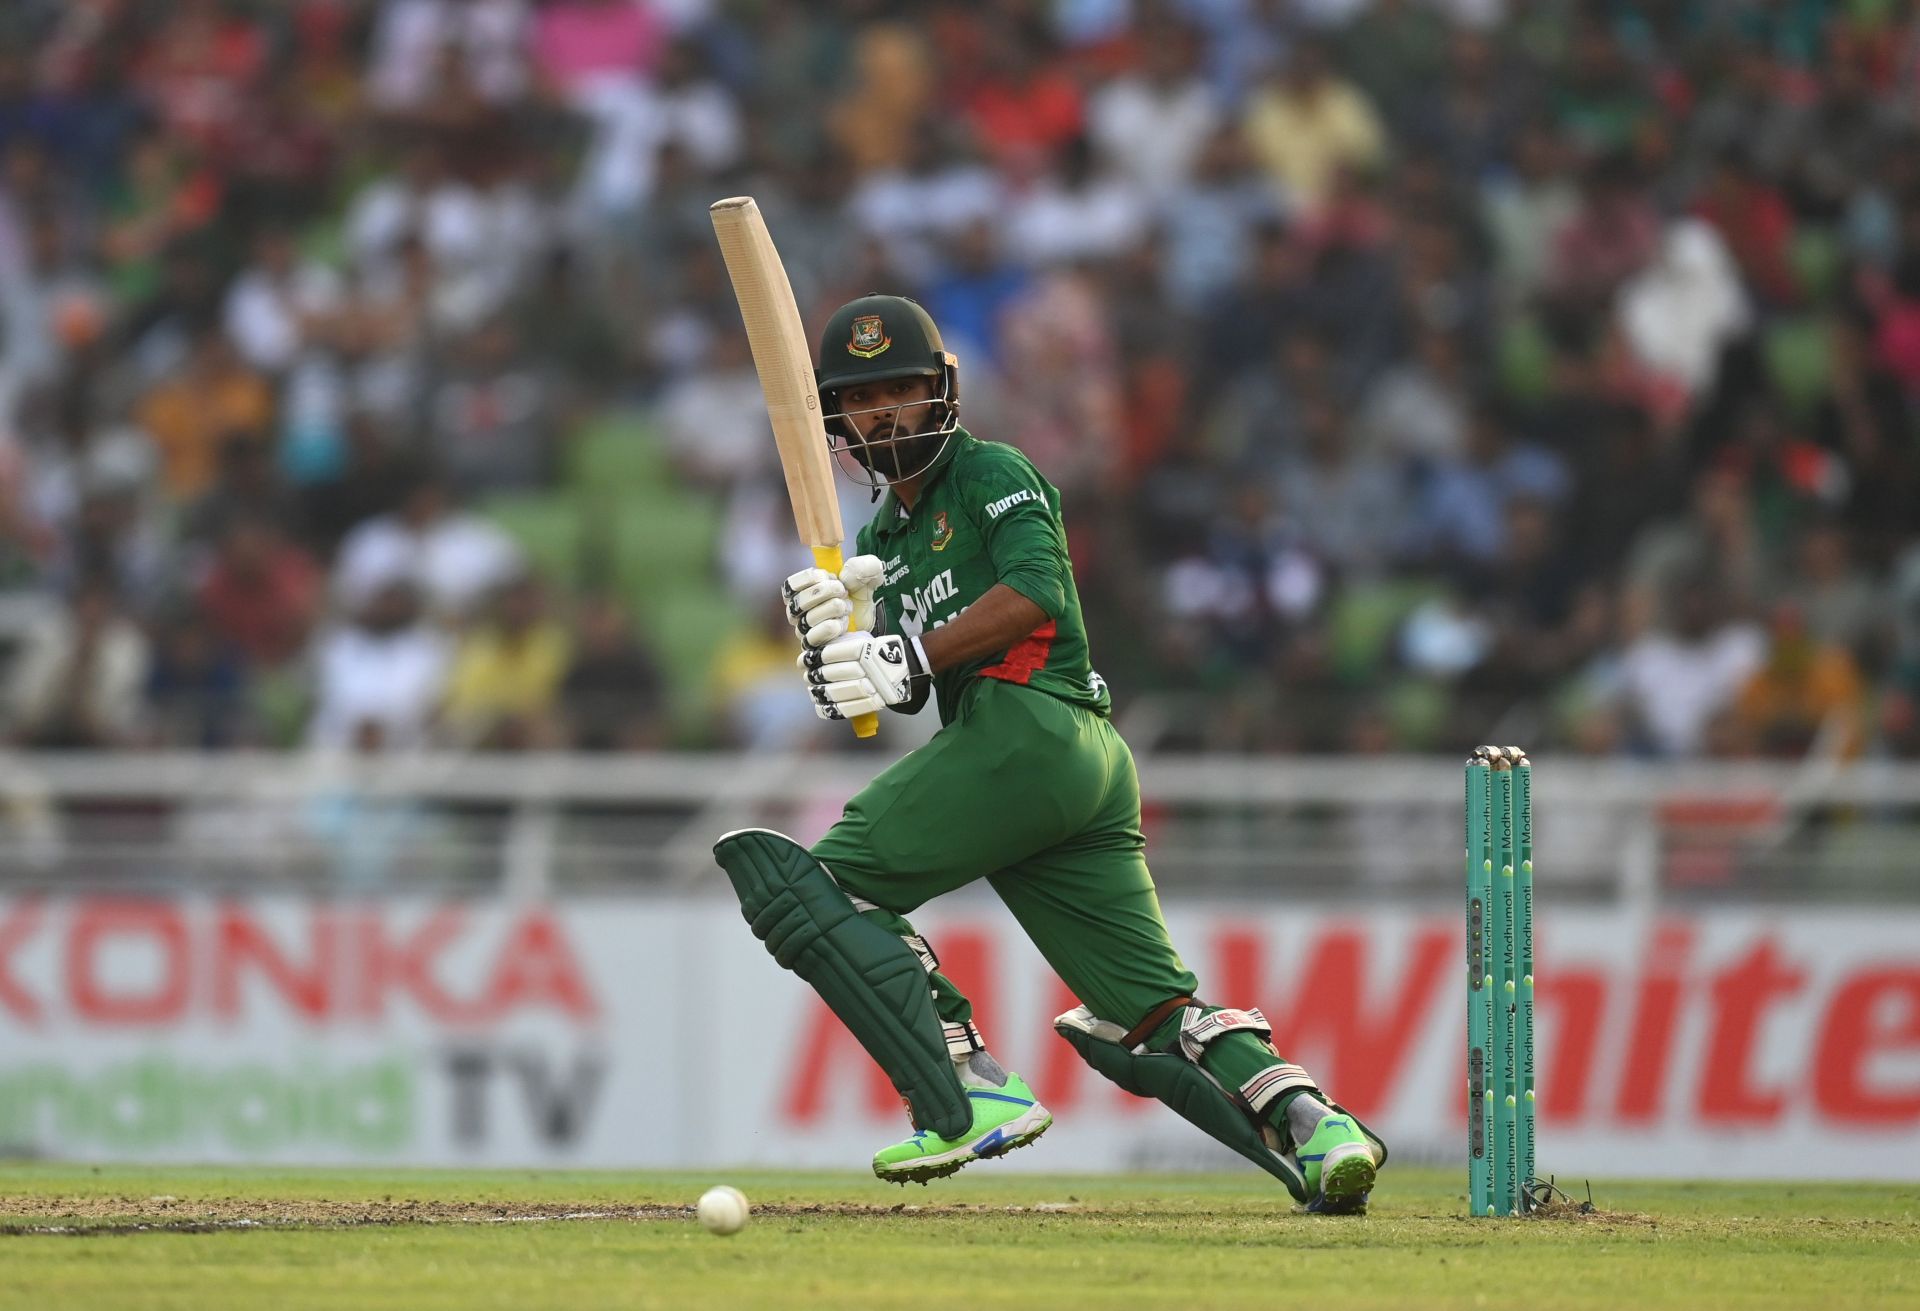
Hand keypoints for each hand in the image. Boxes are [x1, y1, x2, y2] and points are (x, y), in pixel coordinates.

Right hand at [781, 555, 881, 647]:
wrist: (873, 619)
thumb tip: (845, 577)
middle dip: (824, 592)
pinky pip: (814, 639)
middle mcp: (798, 612)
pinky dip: (833, 627)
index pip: (791, 585)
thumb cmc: (861, 592)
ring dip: (832, 609)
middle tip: (843, 591)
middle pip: (799, 602)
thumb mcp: (868, 572)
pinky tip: (844, 622)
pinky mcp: (814, 647)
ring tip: (846, 607)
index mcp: (801, 590)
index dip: (811, 578)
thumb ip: (862, 566)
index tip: (830, 576)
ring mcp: (805, 631)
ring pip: (808, 620)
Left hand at [799, 632, 927, 720]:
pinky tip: (820, 705)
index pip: (831, 654)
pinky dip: (829, 709)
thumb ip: (840, 644)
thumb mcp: (861, 639)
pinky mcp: (875, 702)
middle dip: (815, 675)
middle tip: (808, 676)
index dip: (814, 658)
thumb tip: (810, 655)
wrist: (907, 667)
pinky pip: (846, 709)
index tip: (804, 660)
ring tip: (813, 690)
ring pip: (836, 691)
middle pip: (831, 673)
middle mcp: (868, 666)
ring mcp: (872, 686)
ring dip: (820, 692)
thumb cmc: (877, 652)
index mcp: (864, 648)